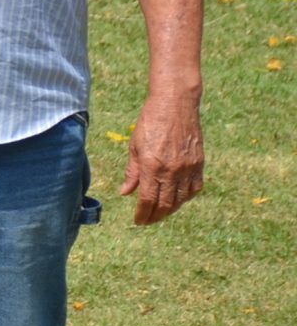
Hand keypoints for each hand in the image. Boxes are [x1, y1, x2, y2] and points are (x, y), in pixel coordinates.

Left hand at [118, 94, 203, 223]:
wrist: (175, 104)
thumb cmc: (150, 122)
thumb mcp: (134, 146)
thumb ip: (132, 172)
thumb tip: (125, 193)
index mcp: (152, 166)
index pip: (147, 200)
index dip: (142, 214)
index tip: (138, 221)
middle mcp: (172, 170)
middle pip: (165, 204)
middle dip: (155, 216)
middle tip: (147, 220)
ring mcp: (188, 167)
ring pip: (181, 199)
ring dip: (170, 210)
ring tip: (160, 212)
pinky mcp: (199, 163)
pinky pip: (195, 188)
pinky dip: (186, 197)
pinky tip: (178, 199)